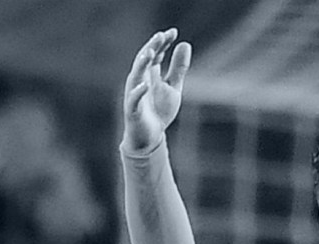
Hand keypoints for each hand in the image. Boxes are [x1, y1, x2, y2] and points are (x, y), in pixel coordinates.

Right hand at [122, 29, 191, 153]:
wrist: (150, 137)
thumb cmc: (159, 110)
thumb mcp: (173, 87)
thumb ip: (178, 68)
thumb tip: (185, 43)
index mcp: (149, 74)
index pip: (154, 53)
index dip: (162, 43)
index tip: (173, 32)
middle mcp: (139, 81)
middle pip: (144, 60)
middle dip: (152, 47)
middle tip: (161, 36)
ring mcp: (134, 95)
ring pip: (135, 77)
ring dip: (141, 65)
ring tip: (150, 53)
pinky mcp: (132, 110)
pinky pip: (133, 100)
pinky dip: (138, 93)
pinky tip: (145, 86)